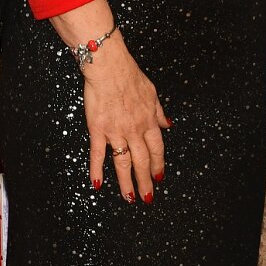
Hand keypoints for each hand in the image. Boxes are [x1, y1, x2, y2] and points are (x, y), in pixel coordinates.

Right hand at [81, 37, 167, 201]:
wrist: (109, 67)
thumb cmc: (129, 76)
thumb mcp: (152, 93)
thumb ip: (159, 112)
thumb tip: (168, 124)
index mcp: (149, 121)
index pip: (157, 149)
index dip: (158, 165)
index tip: (159, 177)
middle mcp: (135, 130)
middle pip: (142, 161)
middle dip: (146, 182)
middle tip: (147, 197)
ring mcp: (116, 131)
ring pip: (123, 163)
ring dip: (127, 183)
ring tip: (129, 198)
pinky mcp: (98, 129)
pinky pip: (98, 154)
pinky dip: (97, 170)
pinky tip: (98, 184)